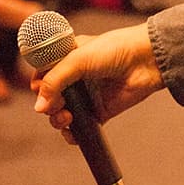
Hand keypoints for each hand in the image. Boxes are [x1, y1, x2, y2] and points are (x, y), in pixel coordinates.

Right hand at [32, 23, 165, 140]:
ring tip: (67, 117)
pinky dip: (72, 134)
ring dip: (57, 120)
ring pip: (61, 114)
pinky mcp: (99, 112)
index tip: (39, 89)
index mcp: (66, 58)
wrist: (146, 60)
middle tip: (58, 104)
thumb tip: (39, 108)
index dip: (37, 84)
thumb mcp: (77, 59)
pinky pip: (79, 128)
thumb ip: (55, 81)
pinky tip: (72, 133)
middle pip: (48, 97)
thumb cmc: (114, 50)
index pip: (42, 74)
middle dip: (47, 104)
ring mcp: (86, 95)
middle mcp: (74, 77)